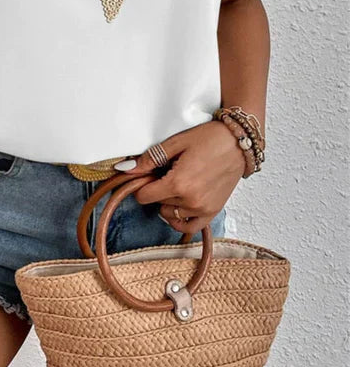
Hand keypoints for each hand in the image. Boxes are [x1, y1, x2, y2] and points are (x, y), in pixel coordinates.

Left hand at [112, 120, 245, 233]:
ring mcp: (203, 209)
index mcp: (179, 183)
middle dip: (157, 190)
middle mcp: (191, 200)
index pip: (144, 196)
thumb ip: (150, 159)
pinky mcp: (213, 211)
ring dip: (168, 203)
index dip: (142, 185)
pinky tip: (178, 206)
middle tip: (167, 173)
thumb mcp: (176, 143)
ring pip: (170, 215)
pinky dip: (180, 221)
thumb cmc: (210, 138)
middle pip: (157, 203)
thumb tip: (127, 169)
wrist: (239, 142)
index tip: (148, 176)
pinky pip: (189, 227)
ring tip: (177, 184)